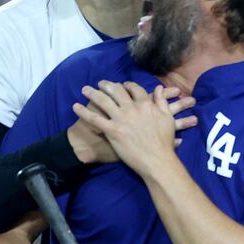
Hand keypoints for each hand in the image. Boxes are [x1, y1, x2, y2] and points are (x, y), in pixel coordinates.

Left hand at [69, 86, 196, 163]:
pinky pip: (95, 119)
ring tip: (85, 89)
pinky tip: (75, 106)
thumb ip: (162, 101)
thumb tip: (159, 88)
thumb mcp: (168, 118)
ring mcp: (121, 119)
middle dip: (107, 85)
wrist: (157, 160)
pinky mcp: (112, 131)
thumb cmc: (164, 142)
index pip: (134, 89)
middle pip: (116, 91)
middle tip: (101, 83)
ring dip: (93, 93)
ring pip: (103, 101)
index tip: (122, 85)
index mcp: (145, 104)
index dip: (127, 85)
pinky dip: (83, 112)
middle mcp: (131, 108)